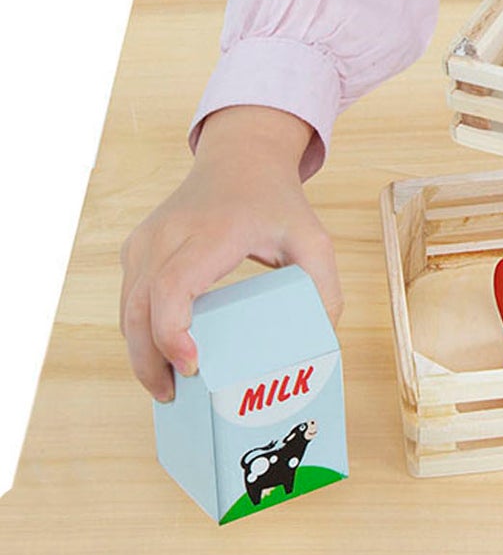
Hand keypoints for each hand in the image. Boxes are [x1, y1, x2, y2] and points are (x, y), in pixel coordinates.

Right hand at [119, 106, 342, 402]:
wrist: (242, 158)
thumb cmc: (277, 202)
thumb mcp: (313, 238)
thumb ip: (324, 286)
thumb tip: (320, 338)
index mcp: (213, 231)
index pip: (173, 286)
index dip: (172, 332)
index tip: (191, 366)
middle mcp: (169, 233)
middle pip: (139, 308)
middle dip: (150, 361)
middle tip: (175, 396)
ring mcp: (146, 239)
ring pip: (127, 308)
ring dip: (139, 352)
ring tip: (168, 385)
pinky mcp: (137, 247)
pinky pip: (129, 298)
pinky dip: (138, 331)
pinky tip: (159, 355)